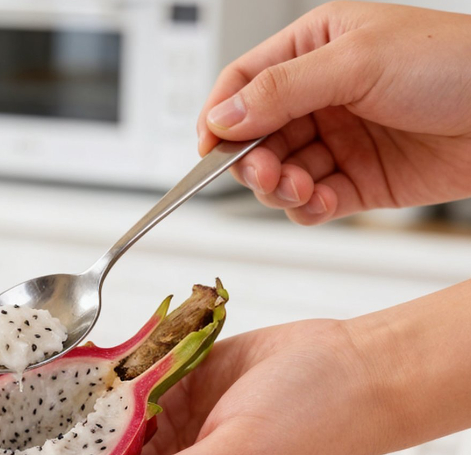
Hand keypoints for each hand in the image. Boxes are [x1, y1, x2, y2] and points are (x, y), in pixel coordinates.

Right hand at [197, 1, 470, 224]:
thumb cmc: (457, 64)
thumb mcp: (357, 61)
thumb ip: (281, 89)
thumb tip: (222, 116)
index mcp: (315, 47)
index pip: (244, 83)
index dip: (220, 116)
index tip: (209, 147)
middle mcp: (321, 95)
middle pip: (255, 135)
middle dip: (251, 159)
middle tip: (263, 172)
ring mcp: (339, 139)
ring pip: (278, 172)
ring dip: (278, 187)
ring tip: (298, 188)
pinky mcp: (358, 181)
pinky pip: (310, 200)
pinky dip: (305, 207)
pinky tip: (318, 201)